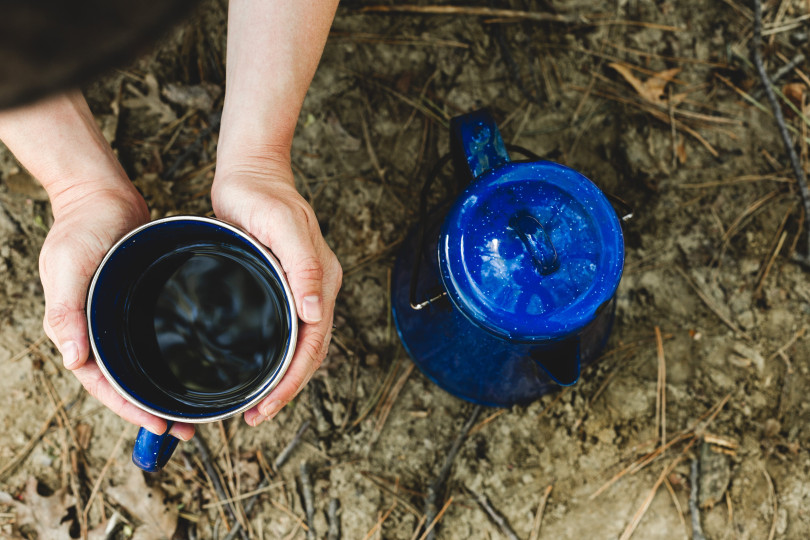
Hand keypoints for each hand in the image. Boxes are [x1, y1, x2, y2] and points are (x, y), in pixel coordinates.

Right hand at [39, 185, 195, 440]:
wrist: (100, 193)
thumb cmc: (80, 228)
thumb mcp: (68, 267)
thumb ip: (66, 311)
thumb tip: (72, 358)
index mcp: (75, 330)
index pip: (102, 384)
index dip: (129, 409)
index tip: (159, 426)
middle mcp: (97, 330)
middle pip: (124, 382)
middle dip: (152, 409)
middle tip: (187, 429)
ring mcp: (117, 318)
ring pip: (140, 365)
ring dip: (162, 388)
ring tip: (194, 409)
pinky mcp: (137, 302)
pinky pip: (151, 339)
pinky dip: (167, 357)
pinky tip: (193, 364)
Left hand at [211, 158, 341, 425]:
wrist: (251, 171)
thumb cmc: (262, 195)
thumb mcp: (282, 226)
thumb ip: (302, 267)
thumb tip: (316, 314)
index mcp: (322, 279)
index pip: (314, 342)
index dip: (293, 379)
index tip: (267, 404)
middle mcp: (318, 287)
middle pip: (311, 350)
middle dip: (289, 387)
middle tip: (257, 415)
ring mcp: (304, 286)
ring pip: (302, 344)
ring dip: (285, 376)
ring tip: (258, 402)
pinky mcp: (287, 283)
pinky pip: (290, 328)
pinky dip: (279, 354)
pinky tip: (260, 364)